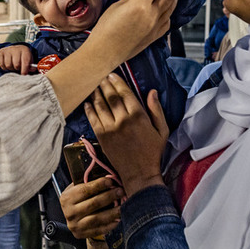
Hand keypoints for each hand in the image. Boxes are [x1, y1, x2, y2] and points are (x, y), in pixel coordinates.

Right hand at [0, 45, 35, 74]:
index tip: (24, 75)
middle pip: (16, 65)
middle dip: (17, 69)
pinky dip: (5, 67)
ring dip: (11, 68)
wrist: (14, 49)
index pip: (25, 62)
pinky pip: (2, 64)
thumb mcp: (29, 59)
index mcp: (25, 50)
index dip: (25, 70)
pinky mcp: (1, 52)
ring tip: (13, 65)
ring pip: (8, 65)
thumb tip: (32, 70)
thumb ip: (31, 66)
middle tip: (18, 67)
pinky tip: (8, 64)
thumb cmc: (22, 57)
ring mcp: (7, 50)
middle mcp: (16, 49)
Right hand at [60, 178, 123, 238]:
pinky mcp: (81, 235)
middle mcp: (69, 213)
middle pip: (93, 204)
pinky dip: (111, 225)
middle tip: (121, 191)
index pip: (84, 190)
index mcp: (66, 198)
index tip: (111, 181)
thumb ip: (88, 183)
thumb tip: (109, 176)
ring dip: (113, 212)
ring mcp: (75, 225)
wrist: (71, 216)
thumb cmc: (77, 198)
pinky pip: (99, 230)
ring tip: (124, 206)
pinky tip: (119, 219)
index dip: (99, 185)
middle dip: (109, 196)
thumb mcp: (77, 188)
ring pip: (97, 219)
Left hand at [85, 75, 168, 196]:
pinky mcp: (101, 137)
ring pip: (100, 105)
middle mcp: (122, 120)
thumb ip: (157, 110)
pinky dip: (89, 109)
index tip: (113, 75)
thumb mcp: (162, 130)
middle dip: (105, 84)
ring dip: (96, 93)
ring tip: (94, 85)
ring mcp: (110, 128)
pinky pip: (92, 119)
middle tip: (101, 76)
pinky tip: (87, 102)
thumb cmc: (152, 152)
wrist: (139, 173)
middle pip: (110, 96)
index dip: (117, 82)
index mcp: (138, 116)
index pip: (125, 93)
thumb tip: (152, 92)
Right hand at [90, 0, 177, 66]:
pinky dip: (169, 12)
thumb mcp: (117, 6)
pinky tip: (167, 9)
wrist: (104, 52)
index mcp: (140, 5)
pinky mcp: (155, 36)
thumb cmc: (105, 30)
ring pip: (171, 7)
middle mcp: (151, 16)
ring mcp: (155, 27)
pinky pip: (168, 22)